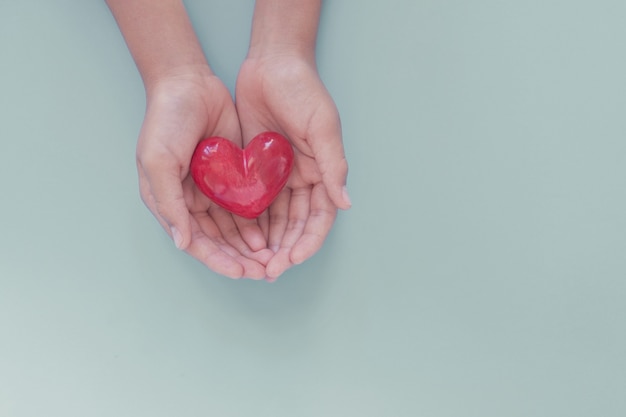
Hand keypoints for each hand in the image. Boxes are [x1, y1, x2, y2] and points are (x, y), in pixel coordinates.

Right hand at [137, 67, 272, 278]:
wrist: (188, 82)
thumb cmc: (165, 120)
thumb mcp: (158, 161)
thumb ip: (169, 203)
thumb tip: (183, 243)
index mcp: (168, 202)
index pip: (195, 242)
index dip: (217, 260)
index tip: (241, 273)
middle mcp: (190, 201)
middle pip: (217, 241)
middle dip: (239, 258)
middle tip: (263, 271)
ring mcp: (212, 190)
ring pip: (233, 228)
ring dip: (250, 246)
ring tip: (271, 259)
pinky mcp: (231, 176)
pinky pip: (245, 205)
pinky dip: (256, 222)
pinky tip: (270, 234)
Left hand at [236, 55, 349, 280]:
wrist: (271, 63)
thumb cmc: (302, 90)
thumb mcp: (322, 126)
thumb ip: (333, 165)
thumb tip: (346, 203)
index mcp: (323, 172)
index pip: (320, 218)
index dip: (308, 242)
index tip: (291, 260)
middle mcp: (303, 179)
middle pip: (297, 225)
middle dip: (285, 250)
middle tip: (268, 271)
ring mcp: (279, 176)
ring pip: (276, 219)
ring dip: (268, 242)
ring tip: (253, 263)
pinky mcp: (257, 169)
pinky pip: (255, 202)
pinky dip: (251, 223)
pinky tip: (240, 239)